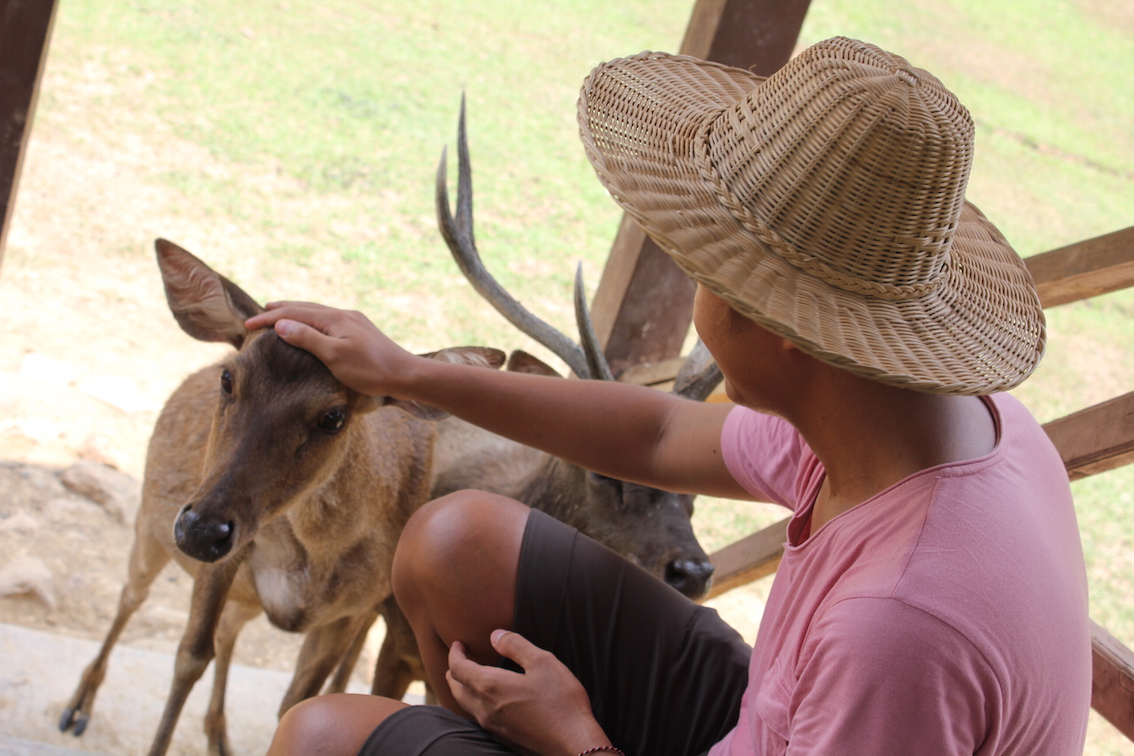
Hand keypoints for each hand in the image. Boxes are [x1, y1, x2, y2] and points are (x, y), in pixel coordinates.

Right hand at [244, 302, 415, 397]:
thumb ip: (307, 338)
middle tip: (260, 312)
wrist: (405, 375)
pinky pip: (329, 320)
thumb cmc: (370, 370)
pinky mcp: (361, 331)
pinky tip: (313, 328)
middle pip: (305, 307)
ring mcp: (354, 322)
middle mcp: (344, 315)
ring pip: (318, 312)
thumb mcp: (334, 356)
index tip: (248, 325)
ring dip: (297, 313)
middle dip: (281, 309)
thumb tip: (281, 324)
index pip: (294, 314)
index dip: (269, 318)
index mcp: (335, 318)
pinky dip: (312, 321)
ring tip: (281, 315)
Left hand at [447, 630, 612, 755]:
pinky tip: (487, 701)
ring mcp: (492, 726)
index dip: (454, 654)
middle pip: (456, 689)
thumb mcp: (542, 662)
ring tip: (467, 679)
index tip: (458, 644)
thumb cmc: (561, 701)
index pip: (458, 668)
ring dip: (462, 689)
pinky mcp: (502, 737)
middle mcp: (485, 709)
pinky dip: (474, 703)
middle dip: (453, 672)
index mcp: (490, 686)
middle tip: (458, 660)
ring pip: (465, 705)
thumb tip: (495, 636)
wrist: (572, 744)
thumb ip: (516, 645)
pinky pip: (478, 717)